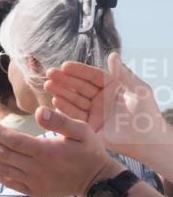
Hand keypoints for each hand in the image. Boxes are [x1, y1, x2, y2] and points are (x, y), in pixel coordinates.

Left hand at [0, 107, 119, 196]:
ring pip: (2, 168)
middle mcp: (36, 168)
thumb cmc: (90, 151)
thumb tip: (39, 111)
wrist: (97, 181)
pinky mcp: (33, 191)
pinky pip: (9, 182)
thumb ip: (60, 120)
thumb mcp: (82, 131)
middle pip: (2, 154)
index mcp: (46, 152)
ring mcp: (33, 182)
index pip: (13, 141)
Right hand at [45, 52, 170, 170]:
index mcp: (113, 87)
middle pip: (80, 86)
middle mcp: (101, 98)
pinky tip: (55, 100)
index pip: (93, 76)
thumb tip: (112, 55)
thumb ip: (124, 73)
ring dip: (61, 91)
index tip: (65, 66)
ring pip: (74, 99)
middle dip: (65, 80)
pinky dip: (64, 108)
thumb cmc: (147, 114)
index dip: (79, 70)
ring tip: (48, 85)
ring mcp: (94, 111)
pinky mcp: (89, 125)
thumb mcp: (138, 90)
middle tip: (50, 73)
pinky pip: (74, 115)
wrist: (146, 141)